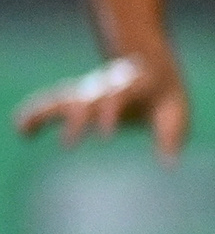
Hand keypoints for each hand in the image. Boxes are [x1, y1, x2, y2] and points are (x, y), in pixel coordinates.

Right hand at [13, 55, 190, 157]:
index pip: (118, 97)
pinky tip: (22, 130)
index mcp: (131, 86)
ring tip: (24, 129)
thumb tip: (170, 164)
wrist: (150, 68)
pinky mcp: (76, 98)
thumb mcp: (175, 112)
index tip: (106, 135)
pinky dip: (36, 115)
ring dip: (43, 113)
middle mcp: (105, 86)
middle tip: (68, 144)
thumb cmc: (164, 96)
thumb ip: (171, 135)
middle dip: (76, 119)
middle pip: (86, 99)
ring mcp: (87, 91)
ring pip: (62, 98)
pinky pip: (51, 105)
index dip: (111, 114)